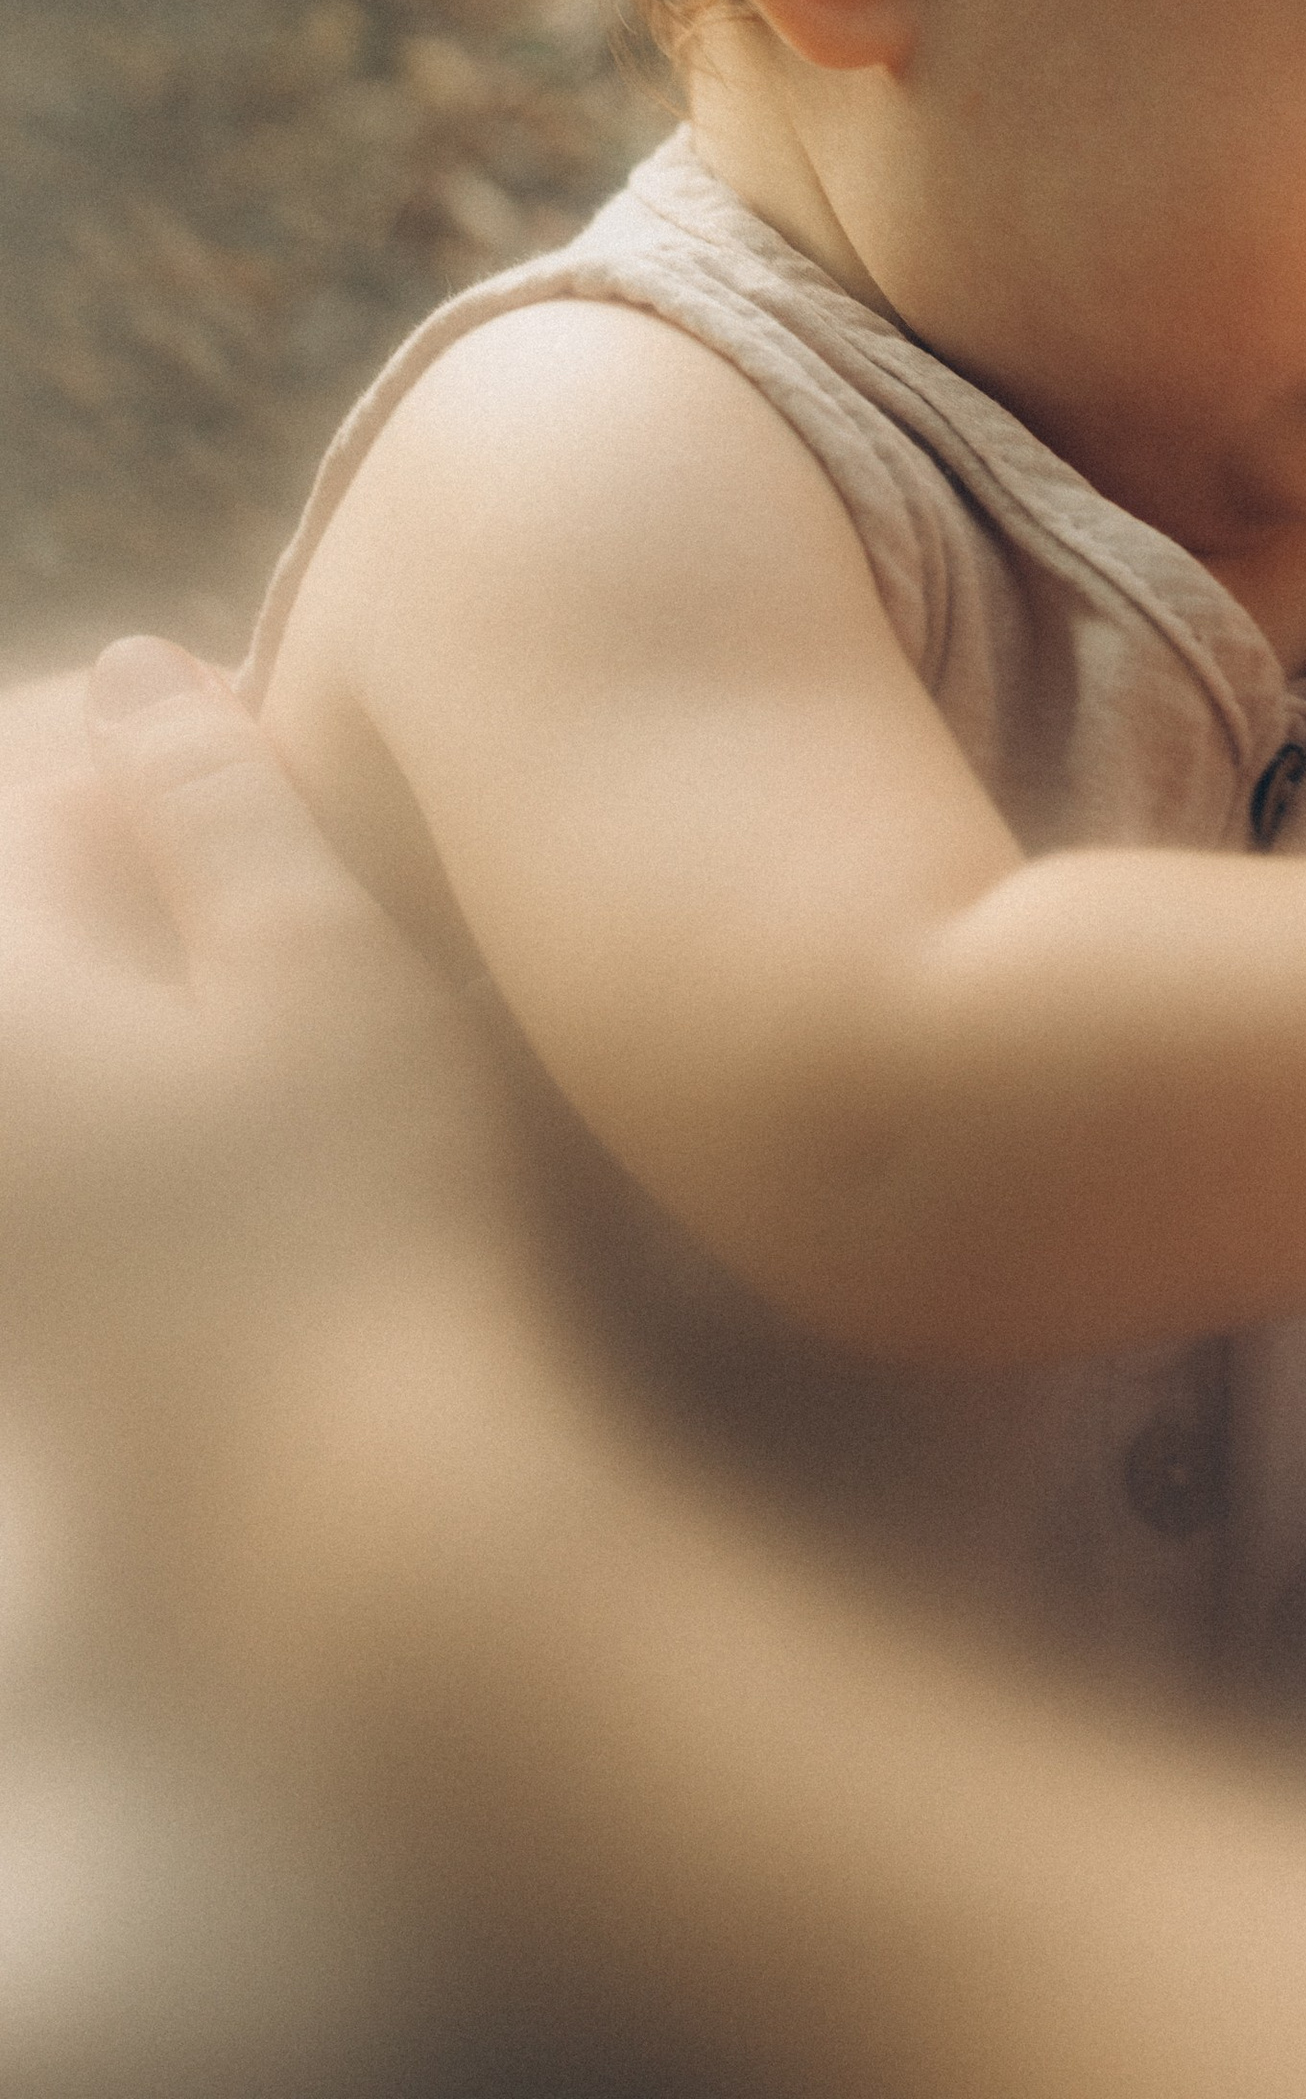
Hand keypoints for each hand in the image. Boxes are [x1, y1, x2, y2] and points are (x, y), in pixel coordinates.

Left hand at [0, 642, 567, 1718]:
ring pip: (30, 1033)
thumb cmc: (371, 1221)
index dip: (110, 729)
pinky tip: (216, 1095)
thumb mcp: (326, 966)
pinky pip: (41, 1157)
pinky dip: (97, 1082)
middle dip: (79, 840)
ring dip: (92, 962)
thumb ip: (216, 801)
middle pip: (9, 918)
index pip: (18, 789)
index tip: (212, 703)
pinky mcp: (22, 1338)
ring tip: (227, 953)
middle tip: (195, 801)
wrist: (361, 1531)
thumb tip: (129, 673)